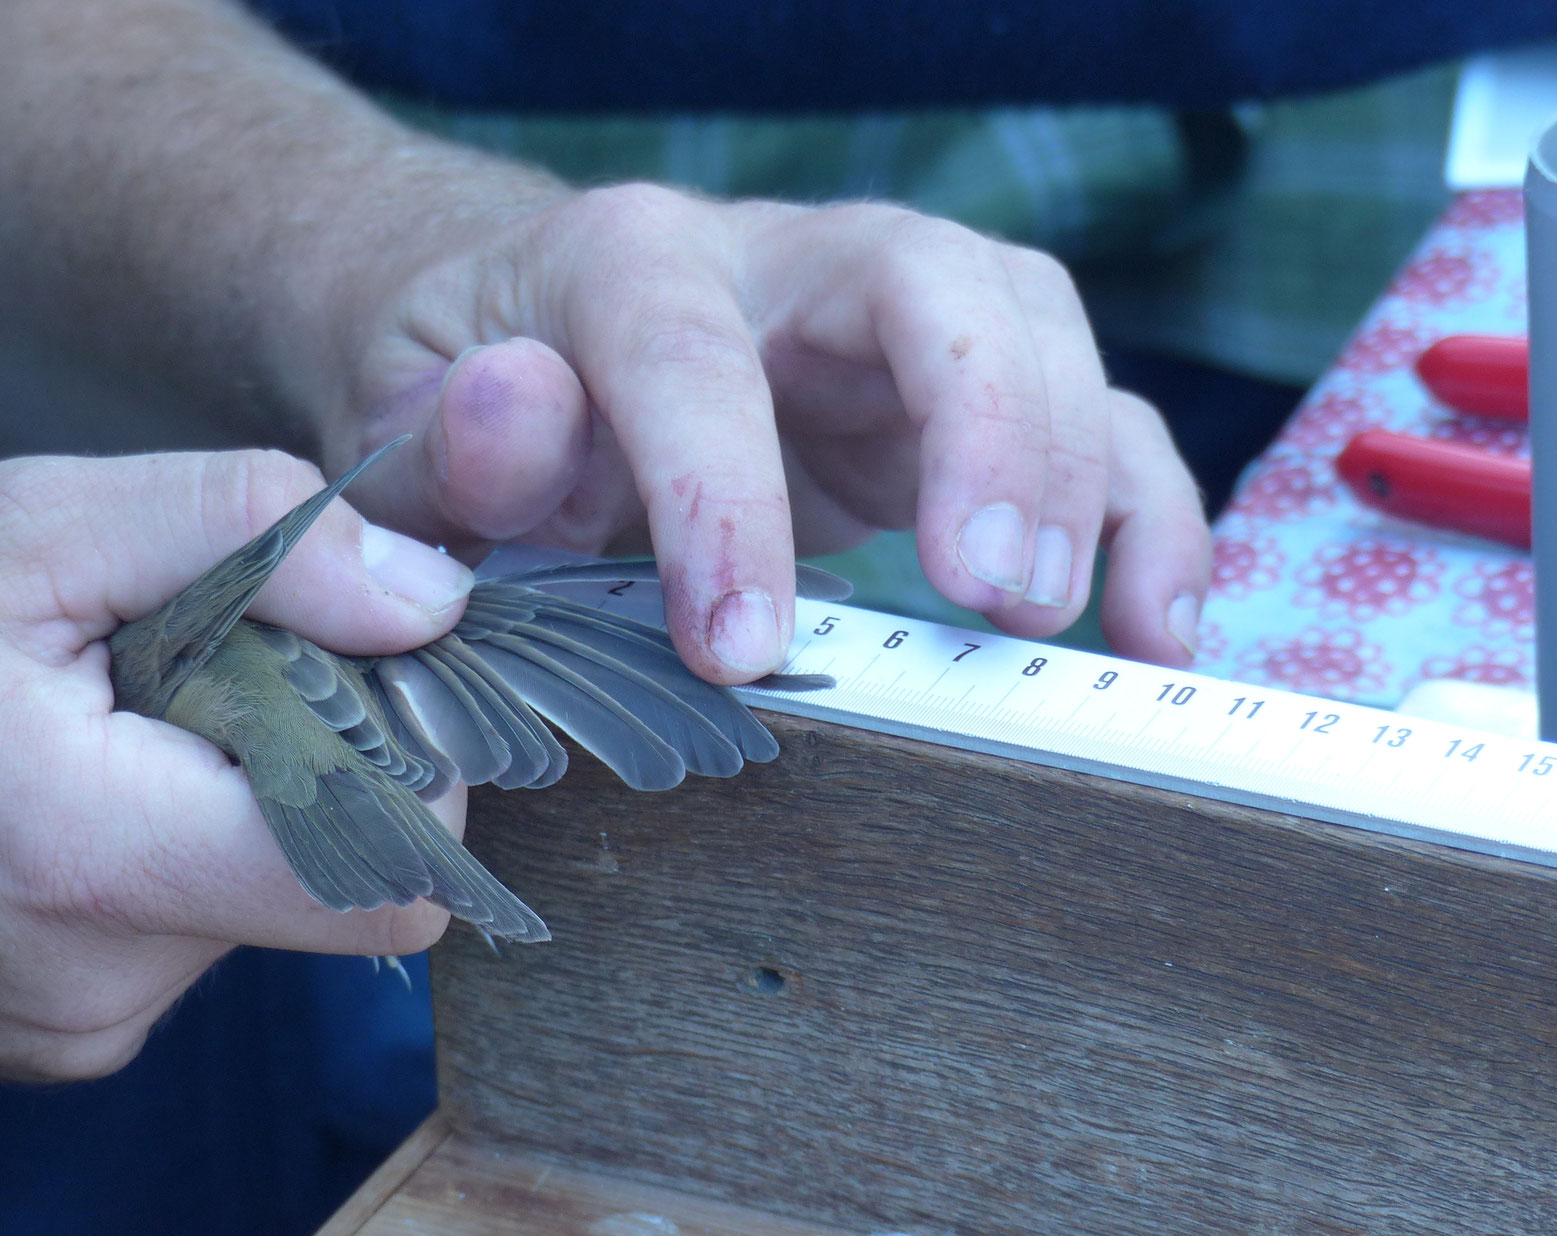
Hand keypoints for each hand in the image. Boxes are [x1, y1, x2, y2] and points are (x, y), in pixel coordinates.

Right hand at [0, 450, 473, 1074]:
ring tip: (88, 726)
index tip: (354, 669)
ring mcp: (86, 1034)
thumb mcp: (13, 530)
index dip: (414, 764)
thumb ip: (242, 537)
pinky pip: (182, 935)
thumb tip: (430, 595)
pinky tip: (53, 793)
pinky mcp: (64, 1043)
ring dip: (220, 799)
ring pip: (258, 901)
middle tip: (183, 668)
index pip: (388, 875)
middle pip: (332, 877)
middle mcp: (110, 986)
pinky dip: (159, 852)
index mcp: (99, 862)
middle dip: (304, 758)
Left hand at [332, 188, 1211, 681]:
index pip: (694, 359)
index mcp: (627, 265)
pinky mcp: (945, 404)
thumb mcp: (407, 426)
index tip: (741, 650)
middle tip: (984, 595)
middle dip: (980, 431)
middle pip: (933, 283)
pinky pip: (1084, 419)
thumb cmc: (466, 400)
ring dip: (1074, 471)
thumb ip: (447, 441)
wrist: (520, 348)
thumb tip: (521, 405)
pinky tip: (1150, 629)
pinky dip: (1139, 513)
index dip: (725, 500)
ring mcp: (883, 327)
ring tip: (1055, 620)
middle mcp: (783, 266)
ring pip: (1037, 328)